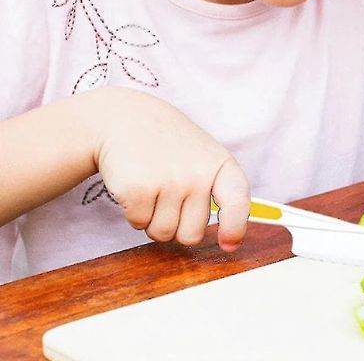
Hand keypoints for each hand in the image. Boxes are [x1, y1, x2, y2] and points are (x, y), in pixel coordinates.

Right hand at [89, 88, 250, 251]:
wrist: (126, 119)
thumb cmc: (169, 145)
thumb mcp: (202, 156)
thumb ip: (216, 191)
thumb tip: (231, 243)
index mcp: (220, 164)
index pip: (237, 202)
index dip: (235, 227)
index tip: (229, 243)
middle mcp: (198, 174)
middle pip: (192, 234)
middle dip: (177, 225)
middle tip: (168, 194)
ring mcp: (169, 182)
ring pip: (163, 234)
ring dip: (153, 220)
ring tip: (152, 185)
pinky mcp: (138, 190)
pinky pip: (138, 225)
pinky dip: (134, 212)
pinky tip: (136, 183)